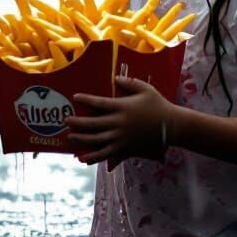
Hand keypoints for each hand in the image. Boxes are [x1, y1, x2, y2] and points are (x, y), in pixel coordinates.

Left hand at [65, 76, 181, 169]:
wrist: (171, 126)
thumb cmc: (158, 105)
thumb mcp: (145, 89)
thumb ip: (129, 82)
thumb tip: (116, 77)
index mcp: (123, 108)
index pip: (100, 103)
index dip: (86, 100)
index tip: (75, 97)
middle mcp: (119, 124)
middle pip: (93, 124)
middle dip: (77, 122)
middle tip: (66, 120)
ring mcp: (121, 138)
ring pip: (97, 141)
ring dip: (82, 139)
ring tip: (70, 136)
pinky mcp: (125, 149)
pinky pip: (106, 155)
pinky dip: (93, 157)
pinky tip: (83, 158)